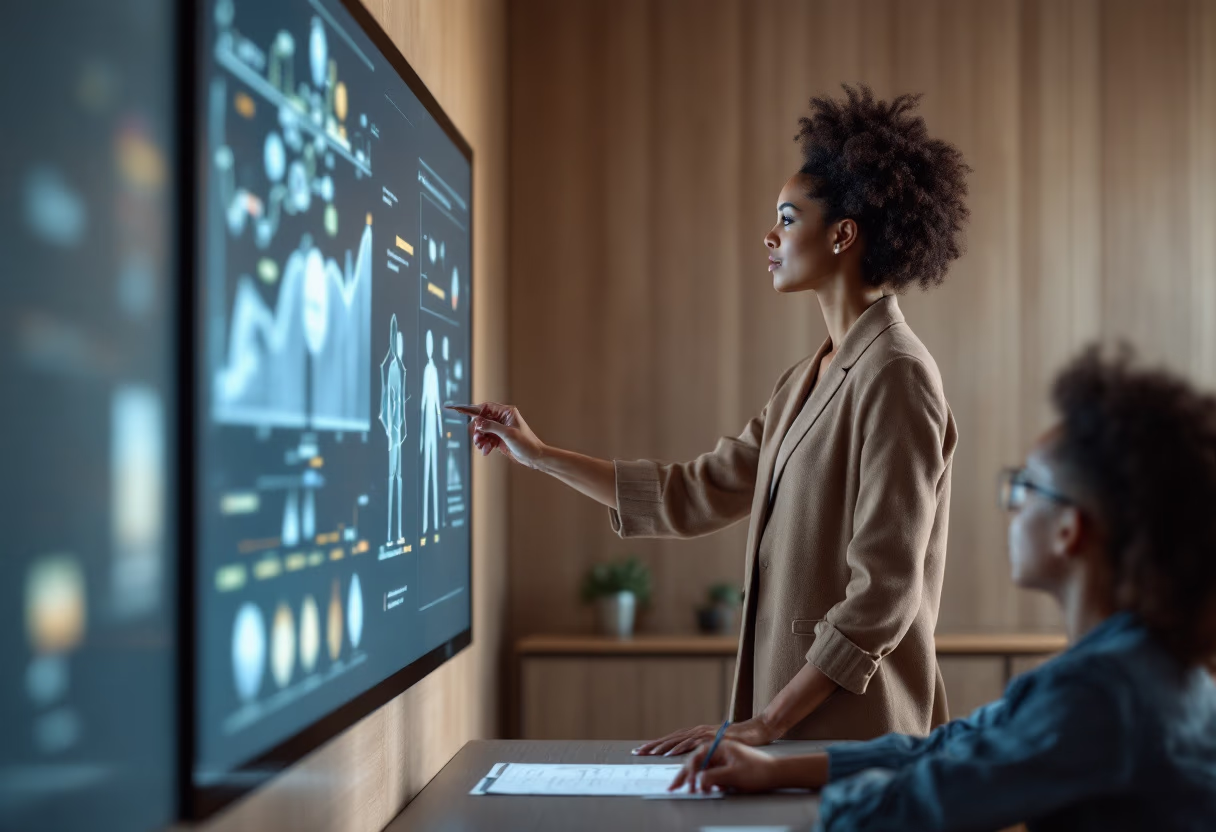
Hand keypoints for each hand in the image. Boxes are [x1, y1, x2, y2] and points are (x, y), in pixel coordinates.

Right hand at [466, 402, 545, 468]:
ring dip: (480, 439)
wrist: (534, 457)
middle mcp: (502, 419)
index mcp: (506, 412)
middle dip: (477, 430)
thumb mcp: (508, 433)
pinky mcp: (499, 438)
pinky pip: (486, 439)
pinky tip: (486, 451)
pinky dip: (484, 445)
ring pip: (483, 431)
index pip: (486, 407)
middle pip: (482, 420)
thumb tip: (478, 421)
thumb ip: (492, 426)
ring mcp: (500, 429)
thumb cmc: (526, 443)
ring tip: (482, 447)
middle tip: (477, 438)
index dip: (474, 410)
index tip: (460, 411)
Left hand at [631, 716, 776, 757]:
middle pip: (672, 738)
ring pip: (679, 739)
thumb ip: (706, 752)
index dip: (658, 744)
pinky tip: (672, 752)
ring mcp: (704, 732)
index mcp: (697, 733)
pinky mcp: (712, 736)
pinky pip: (694, 742)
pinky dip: (681, 747)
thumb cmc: (739, 740)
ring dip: (663, 746)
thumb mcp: (718, 748)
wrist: (757, 730)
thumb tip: (695, 761)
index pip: (674, 739)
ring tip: (650, 753)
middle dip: (654, 745)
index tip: (643, 750)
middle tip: (638, 751)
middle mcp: (698, 730)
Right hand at [667, 740, 783, 793]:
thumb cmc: (759, 770)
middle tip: (673, 787)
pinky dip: (706, 781)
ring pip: (701, 769)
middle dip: (683, 775)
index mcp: (719, 745)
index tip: (686, 783)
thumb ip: (713, 777)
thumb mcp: (734, 775)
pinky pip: (710, 773)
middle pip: (695, 761)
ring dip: (695, 780)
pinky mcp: (726, 765)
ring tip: (688, 790)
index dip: (688, 771)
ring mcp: (722, 757)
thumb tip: (698, 780)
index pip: (696, 756)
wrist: (777, 773)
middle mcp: (718, 749)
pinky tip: (706, 789)